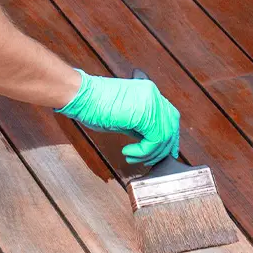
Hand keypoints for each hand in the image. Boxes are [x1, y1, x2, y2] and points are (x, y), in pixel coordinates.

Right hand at [57, 69, 180, 164]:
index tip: (162, 151)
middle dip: (162, 148)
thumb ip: (139, 126)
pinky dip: (143, 151)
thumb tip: (147, 140)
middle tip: (148, 160)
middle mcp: (153, 95)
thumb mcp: (123, 117)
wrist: (81, 96)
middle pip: (171, 126)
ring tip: (133, 157)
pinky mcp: (144, 114)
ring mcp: (151, 103)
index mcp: (149, 93)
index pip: (169, 116)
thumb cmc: (94, 105)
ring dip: (150, 152)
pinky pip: (154, 140)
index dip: (168, 137)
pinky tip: (129, 152)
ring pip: (164, 136)